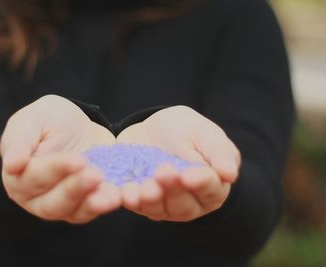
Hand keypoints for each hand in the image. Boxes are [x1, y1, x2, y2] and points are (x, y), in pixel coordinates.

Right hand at [0, 95, 119, 222]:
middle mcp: (37, 198)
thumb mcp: (33, 119)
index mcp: (19, 177)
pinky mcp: (85, 205)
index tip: (77, 160)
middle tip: (95, 174)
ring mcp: (62, 206)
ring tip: (112, 194)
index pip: (34, 178)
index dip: (55, 170)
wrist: (78, 127)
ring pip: (75, 212)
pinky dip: (107, 204)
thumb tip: (11, 164)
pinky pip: (94, 210)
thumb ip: (19, 138)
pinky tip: (120, 195)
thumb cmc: (50, 121)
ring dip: (93, 203)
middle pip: (53, 203)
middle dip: (75, 190)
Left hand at [116, 105, 240, 220]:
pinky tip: (126, 192)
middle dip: (172, 190)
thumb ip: (218, 152)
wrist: (153, 128)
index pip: (210, 189)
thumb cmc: (186, 130)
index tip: (189, 174)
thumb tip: (230, 174)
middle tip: (163, 172)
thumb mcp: (204, 133)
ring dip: (151, 199)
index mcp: (211, 186)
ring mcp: (164, 205)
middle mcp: (190, 202)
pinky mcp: (142, 202)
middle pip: (183, 205)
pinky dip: (131, 200)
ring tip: (145, 186)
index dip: (200, 183)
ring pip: (160, 210)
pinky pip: (137, 207)